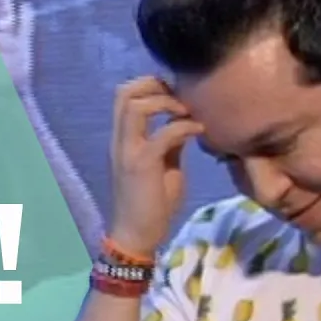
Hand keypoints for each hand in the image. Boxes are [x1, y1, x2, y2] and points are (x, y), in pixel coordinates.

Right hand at [108, 77, 202, 256]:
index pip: (124, 95)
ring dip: (166, 101)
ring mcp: (128, 151)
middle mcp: (121, 140)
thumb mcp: (164, 166)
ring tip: (187, 111)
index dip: (149, 84)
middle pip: (125, 92)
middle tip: (180, 96)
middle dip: (154, 84)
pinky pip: (162, 133)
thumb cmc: (151, 205)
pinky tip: (199, 131)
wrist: (137, 236)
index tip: (175, 92)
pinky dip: (183, 126)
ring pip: (136, 105)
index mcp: (123, 139)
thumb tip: (186, 123)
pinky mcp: (141, 164)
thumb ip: (170, 143)